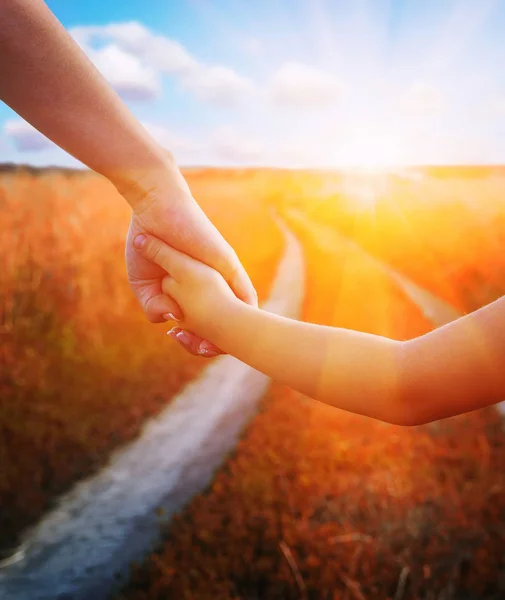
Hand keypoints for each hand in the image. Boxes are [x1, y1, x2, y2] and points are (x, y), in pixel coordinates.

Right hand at [123, 161, 256, 355]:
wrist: (153, 209)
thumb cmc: (146, 244)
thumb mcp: (144, 284)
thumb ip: (153, 306)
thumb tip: (170, 322)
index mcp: (193, 289)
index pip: (205, 322)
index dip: (198, 339)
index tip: (181, 342)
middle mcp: (212, 284)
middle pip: (227, 321)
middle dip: (218, 342)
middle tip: (202, 349)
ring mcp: (223, 275)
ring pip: (240, 311)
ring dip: (234, 332)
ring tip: (218, 346)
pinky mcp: (228, 264)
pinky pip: (244, 293)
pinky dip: (244, 312)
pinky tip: (241, 329)